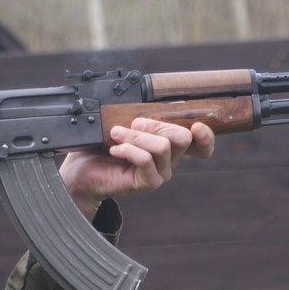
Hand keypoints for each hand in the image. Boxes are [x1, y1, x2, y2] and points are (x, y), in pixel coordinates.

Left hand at [60, 117, 215, 218]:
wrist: (82, 170)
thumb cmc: (102, 145)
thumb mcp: (125, 124)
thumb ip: (144, 116)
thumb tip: (158, 106)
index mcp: (169, 145)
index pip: (201, 144)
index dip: (206, 136)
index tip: (196, 126)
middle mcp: (169, 160)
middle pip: (183, 137)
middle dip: (156, 124)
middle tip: (133, 124)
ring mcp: (160, 173)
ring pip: (162, 146)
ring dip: (136, 136)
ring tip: (116, 135)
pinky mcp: (147, 182)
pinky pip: (145, 160)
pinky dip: (128, 149)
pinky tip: (114, 149)